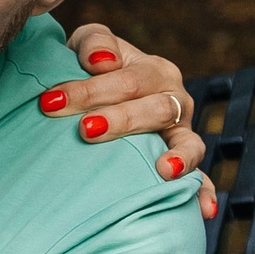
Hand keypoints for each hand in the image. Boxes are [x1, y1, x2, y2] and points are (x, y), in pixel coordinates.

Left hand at [43, 24, 218, 222]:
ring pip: (187, 141)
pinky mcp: (184, 162)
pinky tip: (203, 211)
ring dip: (178, 156)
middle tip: (86, 130)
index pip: (126, 79)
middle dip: (121, 120)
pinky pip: (201, 178)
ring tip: (164, 170)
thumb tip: (101, 61)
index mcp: (154, 71)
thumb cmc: (92, 69)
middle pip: (155, 109)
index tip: (50, 101)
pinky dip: (204, 192)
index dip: (89, 89)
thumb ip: (95, 43)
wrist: (105, 95)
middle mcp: (173, 100)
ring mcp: (181, 132)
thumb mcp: (89, 45)